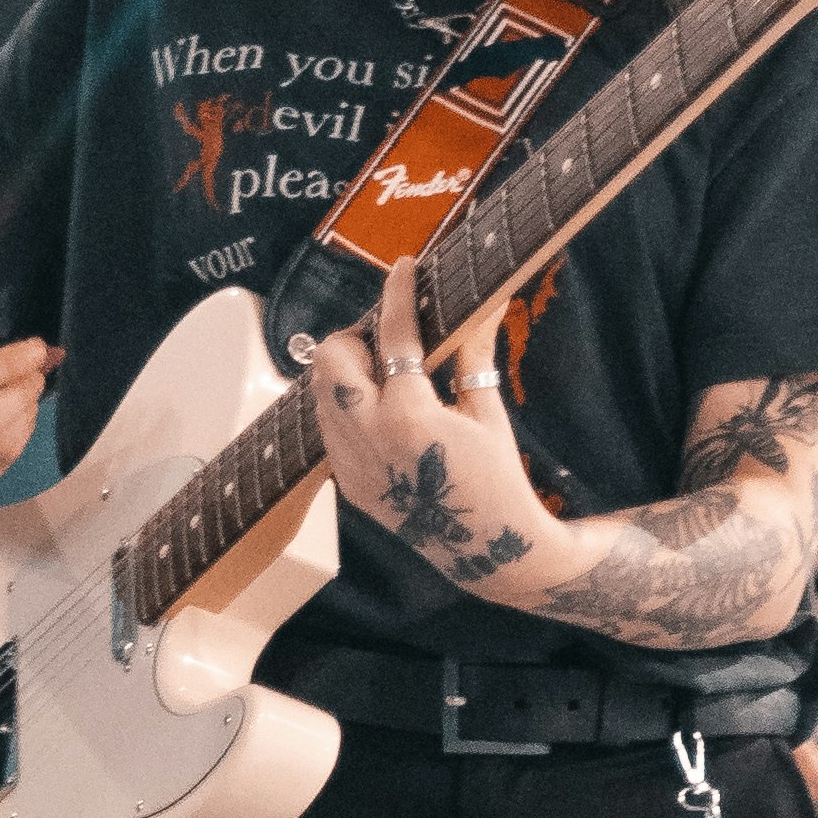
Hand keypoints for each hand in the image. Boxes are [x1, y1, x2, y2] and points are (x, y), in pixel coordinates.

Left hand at [304, 262, 567, 599]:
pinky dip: (347, 409)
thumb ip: (473, 351)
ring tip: (386, 376)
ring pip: (321, 393)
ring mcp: (352, 465)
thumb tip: (489, 298)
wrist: (485, 550)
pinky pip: (329, 429)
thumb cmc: (497, 476)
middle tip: (389, 342)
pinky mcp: (347, 484)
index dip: (398, 295)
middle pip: (331, 360)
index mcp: (411, 417)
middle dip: (356, 339)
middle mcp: (370, 440)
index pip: (394, 339)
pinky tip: (382, 413)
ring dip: (347, 373)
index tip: (403, 267)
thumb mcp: (487, 412)